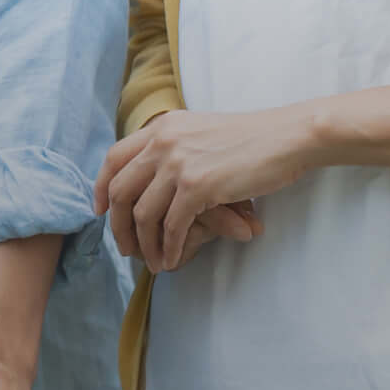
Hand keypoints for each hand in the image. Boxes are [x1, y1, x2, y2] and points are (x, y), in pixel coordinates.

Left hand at [96, 108, 291, 271]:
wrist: (289, 136)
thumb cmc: (254, 139)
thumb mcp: (200, 132)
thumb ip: (173, 148)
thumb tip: (149, 178)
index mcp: (160, 128)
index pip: (113, 159)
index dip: (101, 188)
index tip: (100, 211)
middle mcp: (162, 143)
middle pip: (120, 191)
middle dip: (118, 225)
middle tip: (124, 248)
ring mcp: (178, 164)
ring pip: (143, 214)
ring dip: (144, 244)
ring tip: (150, 261)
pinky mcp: (198, 187)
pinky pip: (171, 226)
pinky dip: (167, 247)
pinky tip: (170, 259)